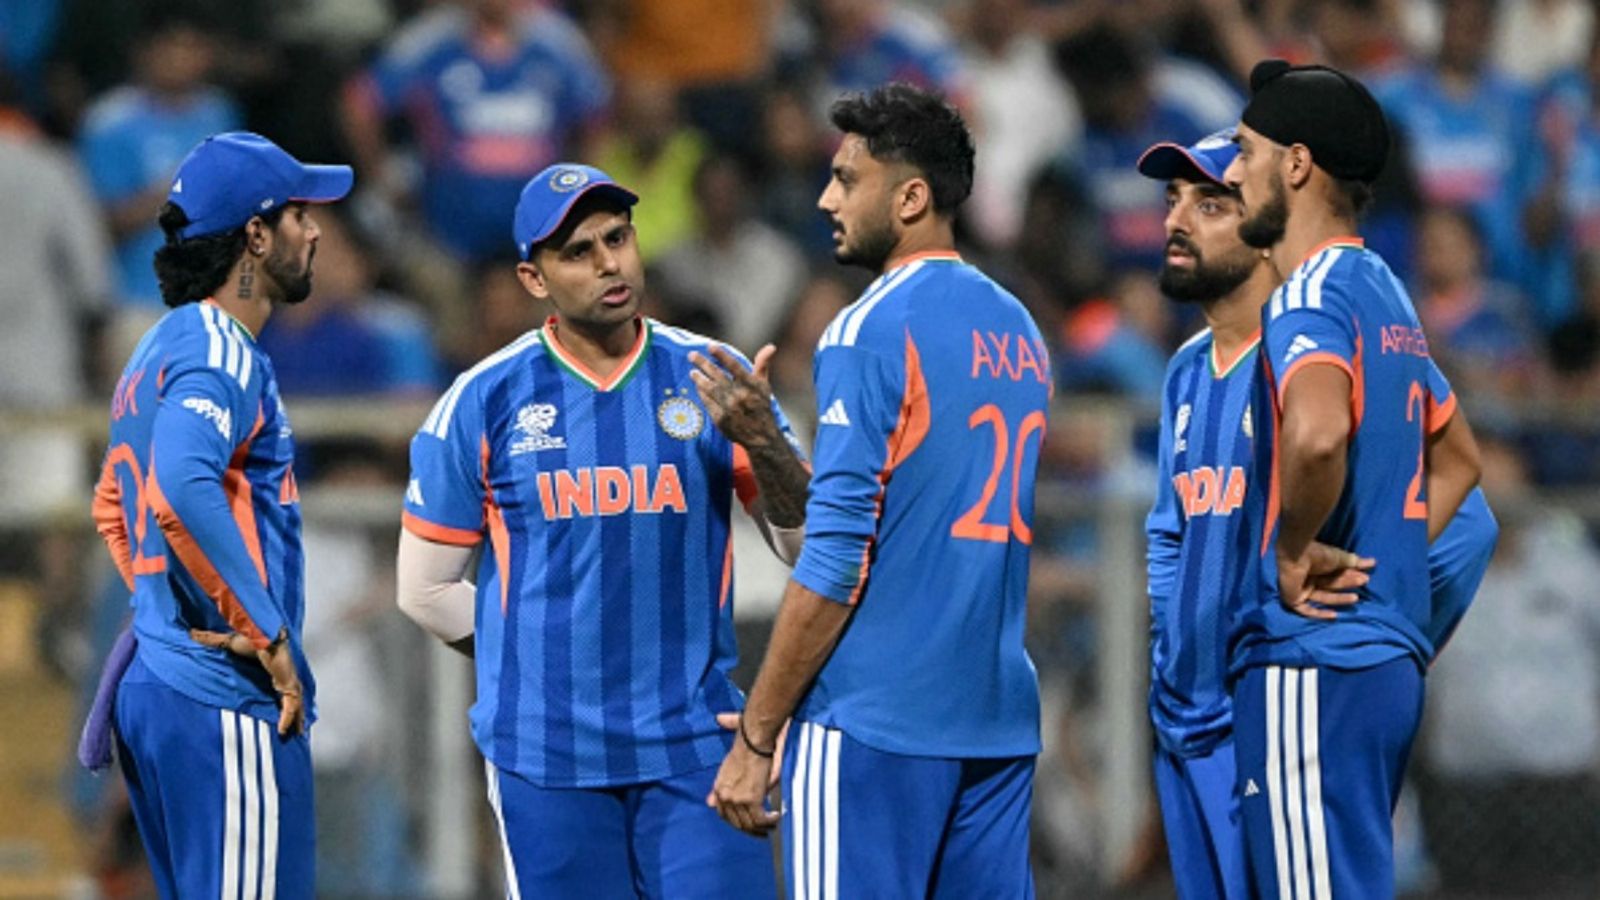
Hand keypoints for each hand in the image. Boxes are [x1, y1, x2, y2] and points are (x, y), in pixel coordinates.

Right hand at [190, 628, 305, 735]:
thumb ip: (211, 641)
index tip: (282, 708)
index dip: (283, 697)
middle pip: (294, 699)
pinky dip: (288, 718)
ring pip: (296, 706)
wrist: (262, 636)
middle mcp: (285, 676)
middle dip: (297, 713)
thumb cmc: (251, 639)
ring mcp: (290, 681)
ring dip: (296, 719)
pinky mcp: (290, 686)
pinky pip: (290, 707)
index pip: (282, 686)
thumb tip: (192, 634)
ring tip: (296, 733)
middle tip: (297, 727)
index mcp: (276, 669)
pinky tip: (283, 731)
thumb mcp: (229, 643)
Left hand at [689, 344, 780, 448]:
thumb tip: (771, 346)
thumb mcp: (764, 386)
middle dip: (703, 364)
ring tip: (692, 372)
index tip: (710, 346)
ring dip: (699, 379)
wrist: (761, 436)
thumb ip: (763, 365)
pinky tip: (698, 387)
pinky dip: (702, 393)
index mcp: (751, 385)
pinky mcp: (720, 419)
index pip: (734, 366)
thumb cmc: (761, 406)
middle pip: (717, 376)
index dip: (721, 355)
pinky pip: (708, 402)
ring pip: (710, 389)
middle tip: (691, 355)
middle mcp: (739, 396)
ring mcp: (729, 408)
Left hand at [706, 713, 783, 835]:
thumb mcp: (728, 766)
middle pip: (736, 823)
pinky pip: (761, 819)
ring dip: (762, 828)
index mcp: (718, 787)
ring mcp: (736, 799)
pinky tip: (778, 817)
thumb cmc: (746, 746)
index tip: (746, 824)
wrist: (754, 739)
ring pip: (749, 824)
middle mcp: (724, 796)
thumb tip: (707, 801)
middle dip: (750, 830)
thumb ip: (720, 783)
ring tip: (773, 826)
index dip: (736, 821)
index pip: (722, 813)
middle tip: (763, 831)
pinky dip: (771, 822)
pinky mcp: (751, 800)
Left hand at [1277, 543, 1374, 620]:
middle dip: (1347, 584)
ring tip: (1355, 598)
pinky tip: (1334, 615)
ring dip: (1339, 599)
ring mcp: (1300, 589)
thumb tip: (1373, 562)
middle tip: (1363, 582)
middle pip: (1331, 586)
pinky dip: (1319, 614)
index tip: (1366, 577)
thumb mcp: (1339, 558)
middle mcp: (1308, 578)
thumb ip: (1354, 562)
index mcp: (1316, 567)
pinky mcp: (1292, 599)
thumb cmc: (1316, 554)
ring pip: (1322, 598)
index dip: (1350, 576)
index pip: (1336, 576)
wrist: (1297, 554)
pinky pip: (1306, 610)